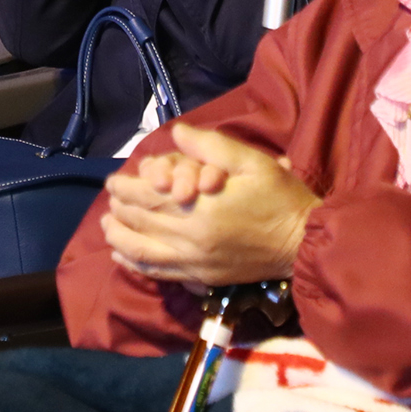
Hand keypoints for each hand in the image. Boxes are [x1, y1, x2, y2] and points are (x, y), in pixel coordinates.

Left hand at [101, 123, 319, 285]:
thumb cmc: (281, 198)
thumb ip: (211, 146)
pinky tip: (124, 255)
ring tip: (107, 226)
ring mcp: (196, 263)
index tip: (113, 180)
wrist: (303, 244)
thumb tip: (175, 133)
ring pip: (144, 253)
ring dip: (120, 238)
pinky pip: (160, 273)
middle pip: (143, 223)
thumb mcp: (253, 162)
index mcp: (202, 209)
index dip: (127, 188)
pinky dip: (136, 264)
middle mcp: (192, 239)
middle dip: (120, 209)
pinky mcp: (202, 278)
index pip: (151, 197)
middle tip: (110, 198)